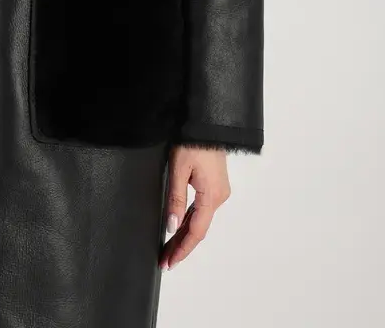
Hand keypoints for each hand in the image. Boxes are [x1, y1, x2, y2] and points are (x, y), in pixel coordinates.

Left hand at [160, 145, 230, 270]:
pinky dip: (190, 221)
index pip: (196, 232)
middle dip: (181, 246)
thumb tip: (171, 226)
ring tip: (169, 249)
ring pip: (200, 220)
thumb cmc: (193, 141)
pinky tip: (180, 228)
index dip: (182, 249)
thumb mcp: (179, 170)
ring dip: (185, 234)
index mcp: (212, 196)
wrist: (206, 122)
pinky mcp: (214, 185)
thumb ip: (176, 199)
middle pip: (198, 229)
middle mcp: (219, 197)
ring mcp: (218, 191)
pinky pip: (202, 209)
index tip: (170, 262)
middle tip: (165, 260)